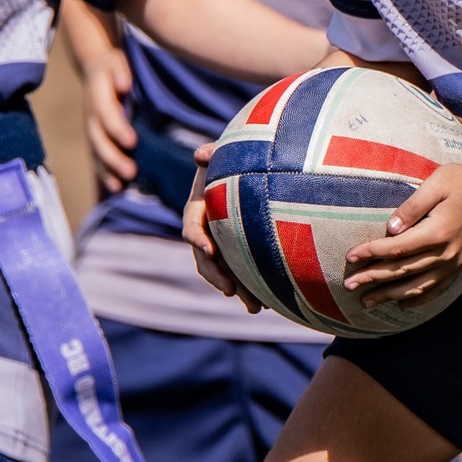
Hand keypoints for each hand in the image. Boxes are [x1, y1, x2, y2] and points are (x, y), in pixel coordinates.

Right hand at [81, 48, 136, 194]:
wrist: (95, 68)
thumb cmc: (114, 66)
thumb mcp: (117, 61)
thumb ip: (120, 71)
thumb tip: (124, 84)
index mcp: (98, 97)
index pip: (107, 115)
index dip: (118, 129)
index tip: (132, 142)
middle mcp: (92, 116)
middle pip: (99, 140)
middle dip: (113, 157)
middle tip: (131, 172)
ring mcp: (92, 129)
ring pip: (96, 153)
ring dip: (107, 171)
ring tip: (120, 187)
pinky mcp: (95, 138)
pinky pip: (97, 158)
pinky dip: (104, 174)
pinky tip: (117, 188)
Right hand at [182, 147, 259, 311]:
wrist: (251, 167)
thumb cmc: (234, 157)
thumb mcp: (223, 153)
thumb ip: (213, 153)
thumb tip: (200, 154)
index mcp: (198, 208)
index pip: (191, 226)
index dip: (197, 239)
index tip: (209, 250)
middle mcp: (208, 230)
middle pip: (206, 258)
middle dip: (216, 276)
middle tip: (229, 290)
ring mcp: (223, 242)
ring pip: (226, 271)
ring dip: (239, 290)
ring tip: (255, 309)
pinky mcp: (240, 250)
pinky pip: (243, 271)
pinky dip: (253, 286)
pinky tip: (270, 302)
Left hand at [343, 162, 461, 307]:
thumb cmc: (461, 182)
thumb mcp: (435, 184)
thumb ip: (411, 208)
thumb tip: (390, 229)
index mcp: (436, 232)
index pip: (396, 248)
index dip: (370, 254)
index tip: (350, 257)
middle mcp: (444, 253)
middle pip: (402, 271)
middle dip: (373, 279)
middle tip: (348, 286)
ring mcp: (453, 263)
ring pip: (416, 286)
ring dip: (390, 295)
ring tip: (367, 302)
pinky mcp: (458, 267)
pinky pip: (436, 289)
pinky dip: (418, 299)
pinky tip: (402, 304)